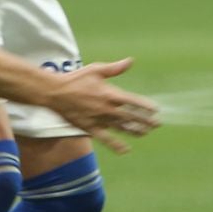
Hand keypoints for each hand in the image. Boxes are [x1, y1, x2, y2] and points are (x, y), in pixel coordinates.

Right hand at [42, 58, 160, 154]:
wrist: (55, 92)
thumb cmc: (76, 79)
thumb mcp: (96, 70)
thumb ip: (115, 68)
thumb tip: (131, 61)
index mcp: (110, 94)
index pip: (134, 102)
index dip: (146, 107)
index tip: (156, 110)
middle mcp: (107, 108)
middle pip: (131, 117)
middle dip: (146, 121)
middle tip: (157, 124)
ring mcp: (99, 120)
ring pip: (122, 128)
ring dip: (135, 131)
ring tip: (145, 133)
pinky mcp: (90, 128)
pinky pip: (106, 139)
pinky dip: (116, 145)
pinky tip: (125, 150)